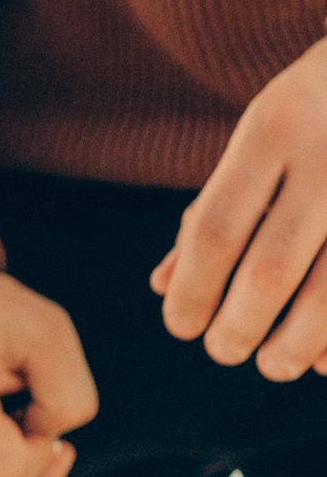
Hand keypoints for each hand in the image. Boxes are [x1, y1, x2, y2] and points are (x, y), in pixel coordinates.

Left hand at [155, 41, 326, 374]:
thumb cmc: (316, 111)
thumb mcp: (260, 137)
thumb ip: (213, 209)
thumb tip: (164, 286)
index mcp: (275, 129)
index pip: (215, 231)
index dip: (192, 292)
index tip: (181, 326)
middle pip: (270, 271)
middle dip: (238, 328)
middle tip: (224, 351)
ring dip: (295, 344)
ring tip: (274, 364)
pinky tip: (324, 359)